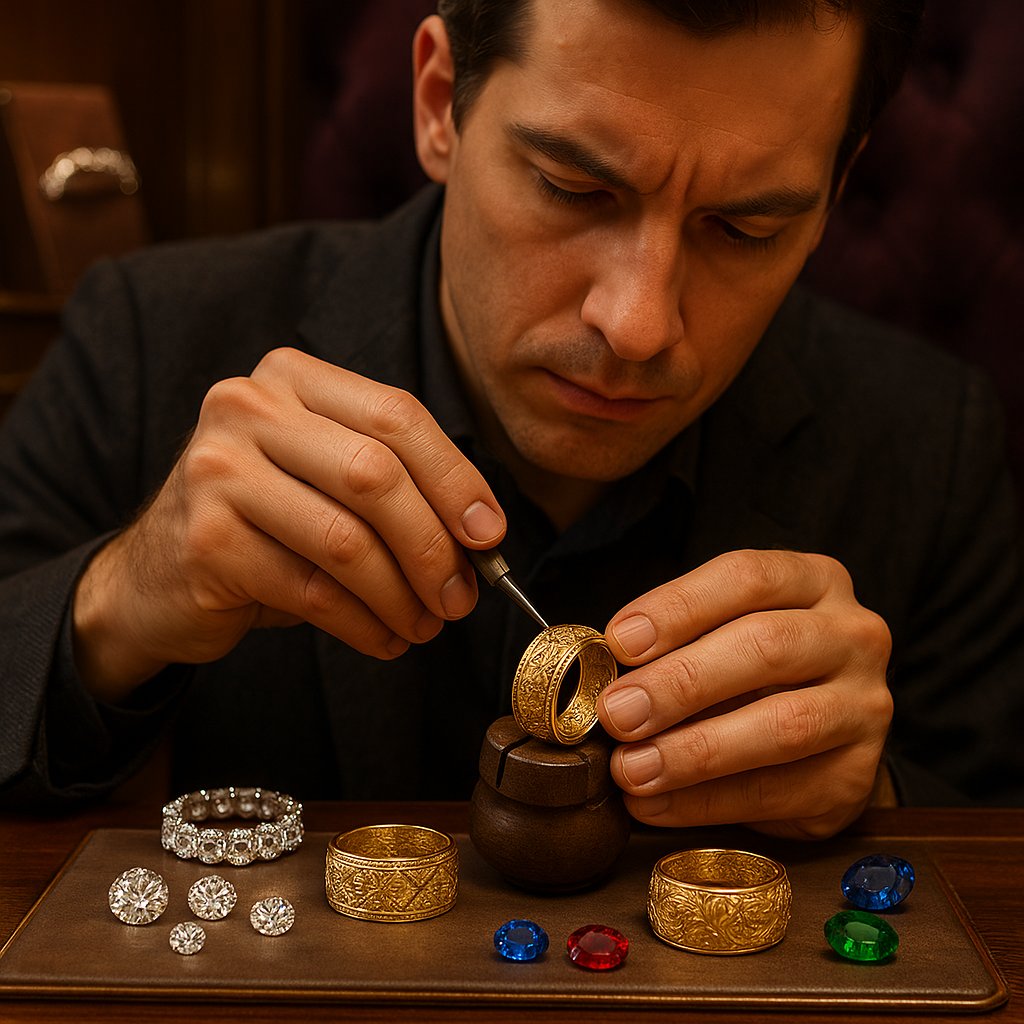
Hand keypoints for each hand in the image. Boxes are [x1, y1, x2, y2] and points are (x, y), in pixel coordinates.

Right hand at [73, 347, 505, 701]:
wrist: (157, 576)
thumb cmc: (265, 523)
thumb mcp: (325, 479)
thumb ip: (395, 486)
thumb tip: (481, 535)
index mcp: (291, 378)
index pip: (396, 415)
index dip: (455, 478)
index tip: (489, 533)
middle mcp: (247, 408)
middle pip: (375, 474)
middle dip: (434, 546)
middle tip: (461, 598)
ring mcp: (217, 471)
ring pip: (347, 540)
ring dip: (403, 595)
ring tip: (425, 626)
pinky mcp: (206, 541)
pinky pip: (313, 590)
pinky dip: (363, 624)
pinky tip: (384, 638)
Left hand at [595, 549, 892, 838]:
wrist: (822, 734)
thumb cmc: (751, 668)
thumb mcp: (720, 633)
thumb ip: (673, 643)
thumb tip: (604, 676)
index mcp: (814, 580)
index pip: (746, 577)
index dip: (679, 607)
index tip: (619, 641)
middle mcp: (852, 635)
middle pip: (766, 647)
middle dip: (681, 682)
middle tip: (618, 711)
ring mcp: (864, 706)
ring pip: (782, 724)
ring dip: (694, 751)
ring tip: (632, 768)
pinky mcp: (856, 776)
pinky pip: (778, 791)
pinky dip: (706, 801)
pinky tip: (655, 803)